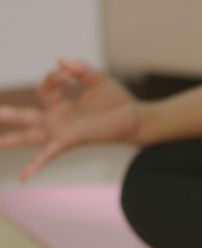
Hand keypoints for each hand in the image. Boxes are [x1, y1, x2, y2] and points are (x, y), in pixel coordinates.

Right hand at [0, 58, 139, 181]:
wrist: (136, 117)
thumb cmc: (117, 101)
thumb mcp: (97, 79)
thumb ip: (79, 69)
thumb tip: (60, 61)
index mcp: (63, 106)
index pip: (44, 90)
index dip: (52, 78)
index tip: (68, 75)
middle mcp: (59, 121)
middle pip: (25, 117)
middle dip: (6, 116)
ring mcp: (62, 132)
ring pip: (29, 137)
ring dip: (10, 141)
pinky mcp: (70, 141)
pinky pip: (48, 154)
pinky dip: (35, 165)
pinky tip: (24, 178)